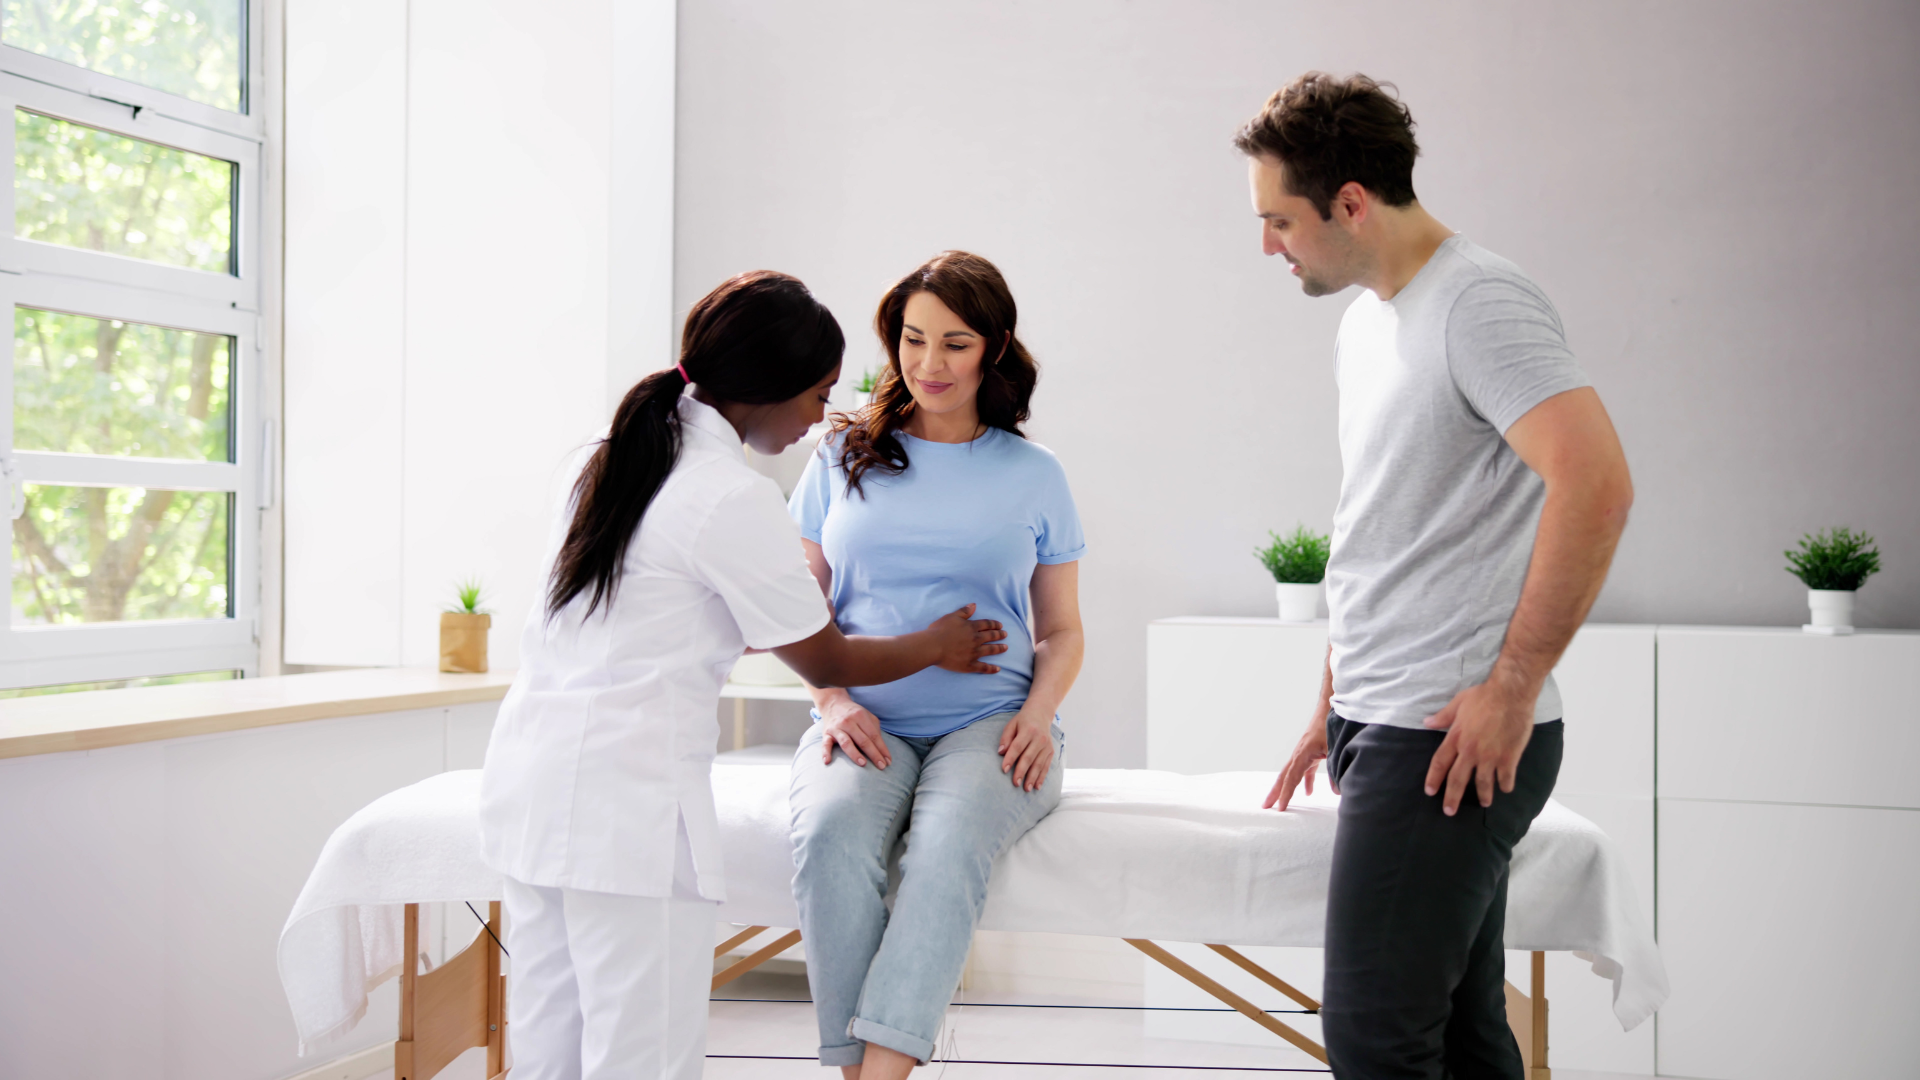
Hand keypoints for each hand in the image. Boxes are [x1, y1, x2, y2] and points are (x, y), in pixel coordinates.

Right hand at [819, 696, 889, 768]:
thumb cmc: (853, 713)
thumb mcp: (866, 715)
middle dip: (874, 754)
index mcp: (860, 716)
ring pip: (846, 743)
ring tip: (863, 764)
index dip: (882, 749)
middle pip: (863, 740)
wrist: (833, 703)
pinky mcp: (826, 733)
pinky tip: (827, 761)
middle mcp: (848, 722)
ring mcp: (836, 728)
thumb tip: (881, 747)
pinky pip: (825, 744)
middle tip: (881, 766)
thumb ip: (874, 728)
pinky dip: (825, 752)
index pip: (874, 735)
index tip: (888, 761)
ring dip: (855, 754)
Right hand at [927, 604, 1007, 672]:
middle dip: (999, 635)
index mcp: (971, 627)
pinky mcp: (969, 665)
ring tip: (1005, 647)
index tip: (1000, 625)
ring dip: (999, 648)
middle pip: (991, 636)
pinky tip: (998, 669)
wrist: (932, 647)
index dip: (994, 624)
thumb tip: (974, 605)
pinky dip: (991, 669)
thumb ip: (964, 611)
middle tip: (1005, 634)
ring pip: (990, 650)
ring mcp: (974, 653)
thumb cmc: (939, 630)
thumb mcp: (951, 617)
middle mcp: (975, 640)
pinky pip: (983, 667)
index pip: (986, 624)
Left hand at [998, 711, 1055, 790]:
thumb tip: (1000, 752)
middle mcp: (1039, 738)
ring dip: (1032, 777)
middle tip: (1015, 783)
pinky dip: (1042, 777)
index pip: (1018, 746)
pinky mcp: (1051, 751)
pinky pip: (1046, 766)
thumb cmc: (1023, 721)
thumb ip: (1006, 738)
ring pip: (1039, 764)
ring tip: (1026, 788)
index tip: (1004, 769)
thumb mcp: (1011, 724)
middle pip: (1029, 757)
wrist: (1041, 713)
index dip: (1011, 758)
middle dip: (1022, 771)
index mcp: (1028, 730)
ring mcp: (1047, 746)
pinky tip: (1037, 786)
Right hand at [1263, 715, 1328, 811]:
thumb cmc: (1330, 725)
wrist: (1330, 709)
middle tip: (1265, 807)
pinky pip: (1303, 771)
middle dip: (1274, 793)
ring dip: (1284, 788)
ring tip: (1278, 802)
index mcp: (1302, 754)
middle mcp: (1298, 755)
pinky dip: (1304, 782)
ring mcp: (1303, 754)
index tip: (1280, 808)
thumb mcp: (1335, 749)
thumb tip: (1338, 791)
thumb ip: (1336, 771)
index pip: (1291, 779)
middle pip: (1283, 777)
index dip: (1285, 794)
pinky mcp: (1310, 753)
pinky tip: (1308, 792)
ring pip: (1290, 774)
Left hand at [1423, 675, 1537, 814]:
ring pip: (1483, 783)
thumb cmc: (1484, 696)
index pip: (1440, 763)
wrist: (1511, 694)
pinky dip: (1505, 785)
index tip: (1429, 791)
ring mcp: (1490, 756)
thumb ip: (1443, 717)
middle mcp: (1471, 751)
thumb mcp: (1458, 703)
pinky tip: (1505, 789)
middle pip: (1457, 779)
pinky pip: (1505, 778)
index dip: (1433, 778)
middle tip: (1449, 811)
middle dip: (1452, 797)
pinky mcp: (1508, 757)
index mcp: (1456, 738)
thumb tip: (1426, 722)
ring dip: (1483, 795)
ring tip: (1484, 803)